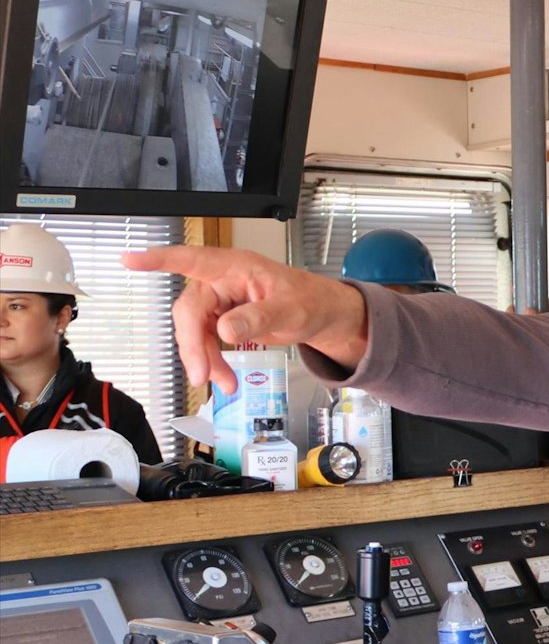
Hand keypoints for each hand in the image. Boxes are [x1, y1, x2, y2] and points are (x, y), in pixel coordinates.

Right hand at [122, 246, 369, 392]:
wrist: (324, 315)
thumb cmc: (310, 301)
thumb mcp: (292, 310)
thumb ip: (260, 318)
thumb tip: (225, 329)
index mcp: (237, 267)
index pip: (193, 260)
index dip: (160, 260)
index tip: (129, 260)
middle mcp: (223, 280)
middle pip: (190, 310)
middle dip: (192, 345)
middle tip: (203, 376)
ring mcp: (220, 300)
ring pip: (194, 330)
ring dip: (202, 358)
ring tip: (223, 383)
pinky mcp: (221, 318)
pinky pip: (205, 340)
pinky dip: (212, 360)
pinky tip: (223, 378)